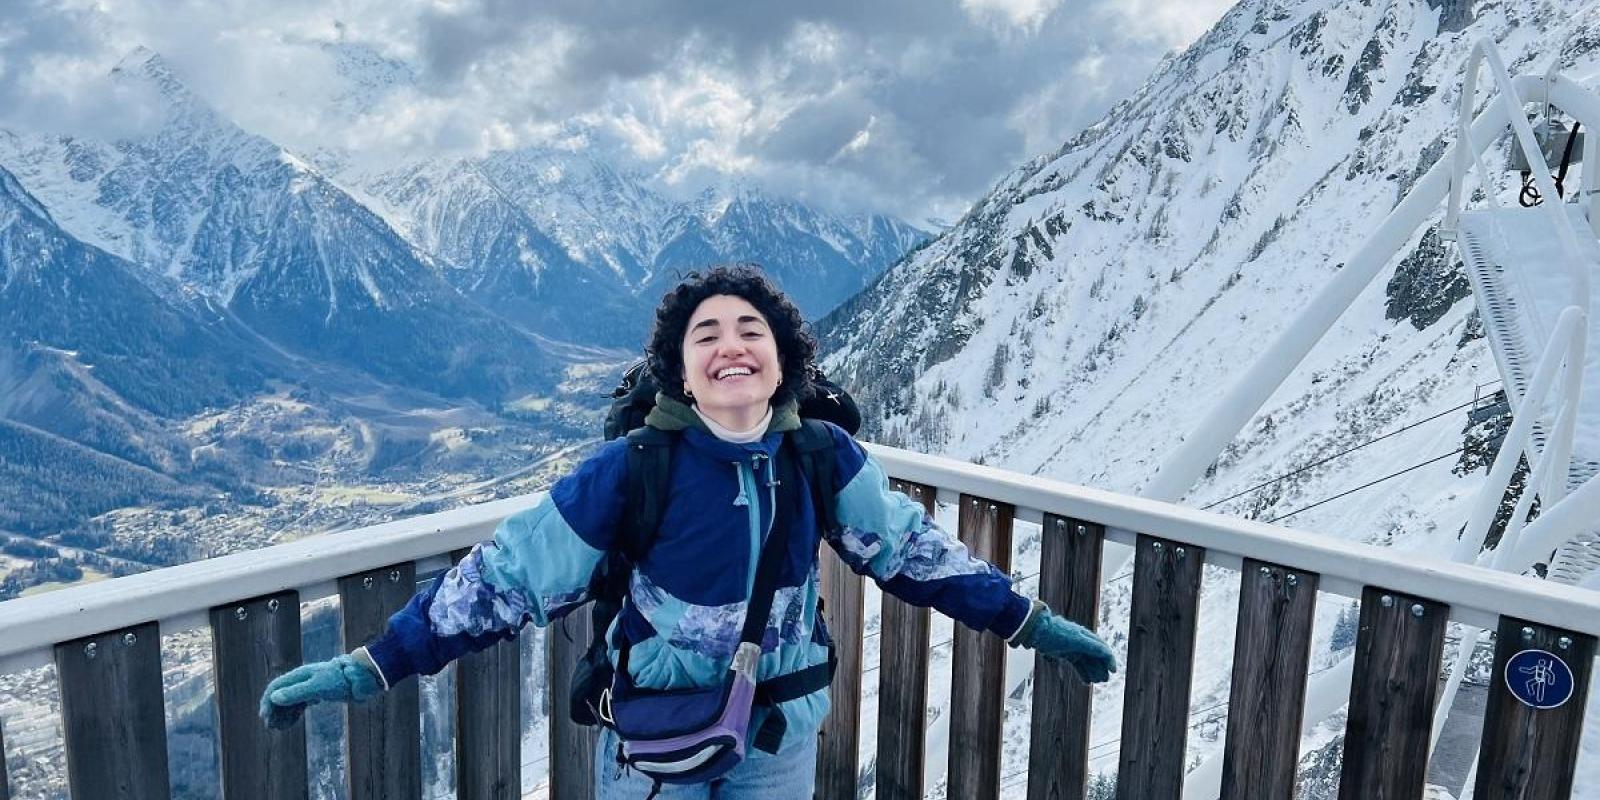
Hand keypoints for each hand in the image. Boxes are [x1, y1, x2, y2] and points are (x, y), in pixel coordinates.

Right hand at [259, 653, 382, 729]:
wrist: (361, 678)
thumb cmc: (340, 681)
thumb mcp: (317, 687)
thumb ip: (296, 692)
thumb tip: (274, 698)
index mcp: (299, 675)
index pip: (276, 687)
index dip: (267, 701)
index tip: (265, 717)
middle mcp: (302, 680)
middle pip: (281, 695)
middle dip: (274, 710)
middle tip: (271, 727)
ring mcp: (310, 686)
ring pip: (290, 701)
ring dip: (282, 714)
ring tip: (279, 728)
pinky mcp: (319, 693)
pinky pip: (300, 704)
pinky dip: (293, 714)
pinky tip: (291, 723)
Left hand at [1013, 606, 1116, 682]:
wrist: (1038, 631)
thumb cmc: (1058, 633)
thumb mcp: (1077, 640)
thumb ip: (1092, 647)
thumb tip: (1107, 653)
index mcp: (1086, 636)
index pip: (1102, 648)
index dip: (1109, 659)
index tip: (1113, 671)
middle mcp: (1082, 642)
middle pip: (1095, 657)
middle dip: (1101, 668)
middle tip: (1104, 680)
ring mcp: (1073, 648)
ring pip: (1087, 662)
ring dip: (1093, 671)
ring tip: (1096, 682)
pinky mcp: (1065, 653)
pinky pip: (1077, 665)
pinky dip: (1082, 673)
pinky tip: (1086, 682)